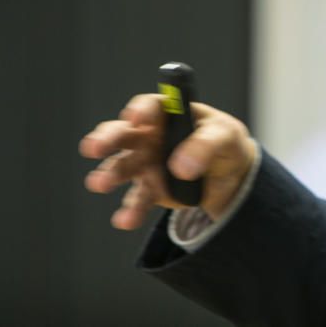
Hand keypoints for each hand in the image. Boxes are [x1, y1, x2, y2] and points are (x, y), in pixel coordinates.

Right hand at [79, 94, 256, 228]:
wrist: (231, 177)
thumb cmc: (225, 144)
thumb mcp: (225, 137)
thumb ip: (205, 146)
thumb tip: (181, 166)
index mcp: (170, 113)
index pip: (151, 106)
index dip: (141, 110)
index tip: (135, 119)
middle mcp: (151, 135)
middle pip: (124, 133)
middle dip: (107, 138)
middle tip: (94, 148)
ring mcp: (147, 163)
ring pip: (123, 166)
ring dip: (110, 174)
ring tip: (99, 183)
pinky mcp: (151, 189)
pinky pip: (138, 199)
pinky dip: (131, 210)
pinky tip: (125, 220)